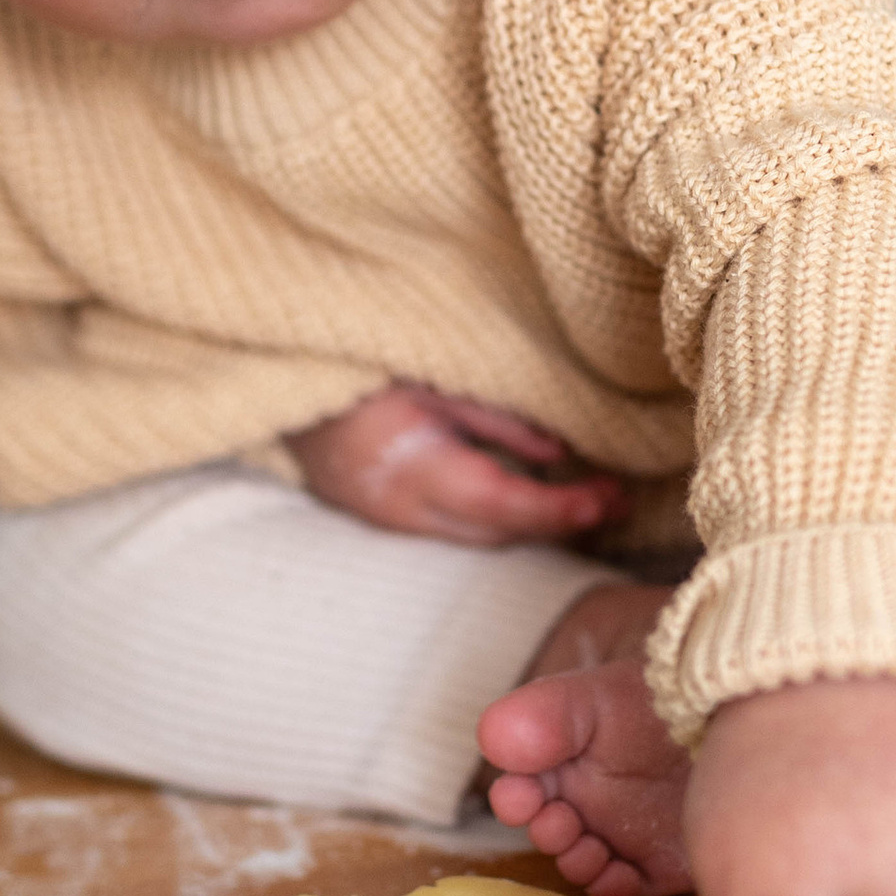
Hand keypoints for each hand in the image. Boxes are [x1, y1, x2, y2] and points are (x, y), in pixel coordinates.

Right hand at [291, 383, 629, 548]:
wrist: (280, 372)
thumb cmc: (357, 358)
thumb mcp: (434, 374)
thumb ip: (494, 417)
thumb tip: (559, 451)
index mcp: (410, 465)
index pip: (502, 504)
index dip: (561, 508)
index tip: (611, 498)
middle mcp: (397, 506)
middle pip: (494, 532)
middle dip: (557, 522)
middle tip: (615, 498)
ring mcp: (383, 517)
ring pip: (475, 537)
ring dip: (529, 524)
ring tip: (585, 501)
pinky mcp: (378, 515)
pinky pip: (450, 528)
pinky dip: (494, 517)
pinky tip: (527, 496)